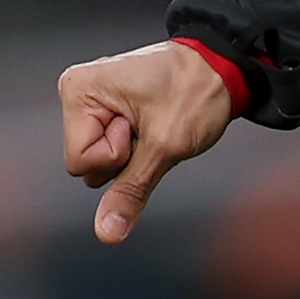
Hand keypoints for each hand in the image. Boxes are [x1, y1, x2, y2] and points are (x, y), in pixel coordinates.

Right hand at [57, 40, 235, 244]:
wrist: (222, 66)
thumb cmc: (196, 92)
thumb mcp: (165, 147)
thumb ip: (131, 191)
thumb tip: (106, 232)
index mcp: (78, 90)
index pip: (79, 163)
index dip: (117, 156)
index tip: (142, 126)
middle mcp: (77, 92)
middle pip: (87, 164)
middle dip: (125, 155)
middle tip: (152, 123)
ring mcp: (92, 101)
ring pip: (101, 161)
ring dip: (133, 151)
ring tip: (154, 120)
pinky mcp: (108, 109)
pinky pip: (113, 148)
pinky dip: (137, 144)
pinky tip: (151, 122)